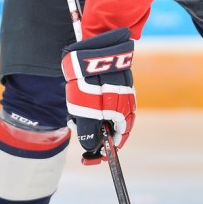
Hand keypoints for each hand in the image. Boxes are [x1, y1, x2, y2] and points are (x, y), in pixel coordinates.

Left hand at [61, 28, 135, 154]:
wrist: (92, 46)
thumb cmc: (88, 81)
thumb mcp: (84, 110)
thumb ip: (88, 131)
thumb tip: (91, 147)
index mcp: (123, 114)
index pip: (119, 139)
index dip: (106, 150)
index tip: (92, 156)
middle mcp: (127, 103)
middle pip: (114, 127)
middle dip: (96, 131)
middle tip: (78, 126)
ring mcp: (123, 91)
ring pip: (108, 113)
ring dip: (92, 116)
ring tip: (75, 110)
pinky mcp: (116, 81)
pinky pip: (106, 100)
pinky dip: (93, 104)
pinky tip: (80, 97)